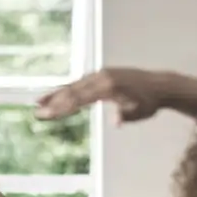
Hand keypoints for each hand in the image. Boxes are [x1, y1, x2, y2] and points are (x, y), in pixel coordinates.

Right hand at [35, 68, 196, 123]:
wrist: (159, 84)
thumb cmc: (149, 102)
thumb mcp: (140, 112)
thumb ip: (125, 115)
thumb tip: (116, 122)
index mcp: (109, 86)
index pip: (80, 98)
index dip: (62, 107)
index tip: (48, 114)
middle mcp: (101, 77)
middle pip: (72, 90)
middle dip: (53, 102)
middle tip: (36, 112)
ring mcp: (100, 74)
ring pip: (74, 85)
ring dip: (55, 94)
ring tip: (38, 103)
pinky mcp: (101, 74)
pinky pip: (80, 82)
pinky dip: (67, 89)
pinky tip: (56, 95)